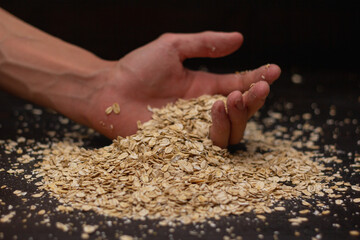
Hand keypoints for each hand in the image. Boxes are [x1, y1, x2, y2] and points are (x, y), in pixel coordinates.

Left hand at [85, 31, 280, 146]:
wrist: (108, 90)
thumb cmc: (137, 67)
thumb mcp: (173, 47)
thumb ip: (205, 44)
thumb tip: (240, 38)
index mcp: (204, 88)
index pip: (238, 85)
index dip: (257, 79)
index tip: (274, 70)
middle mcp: (203, 111)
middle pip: (240, 112)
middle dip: (253, 100)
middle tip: (257, 87)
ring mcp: (193, 131)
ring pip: (231, 131)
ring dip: (239, 116)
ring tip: (231, 98)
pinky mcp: (182, 147)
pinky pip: (209, 146)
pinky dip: (219, 131)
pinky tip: (216, 112)